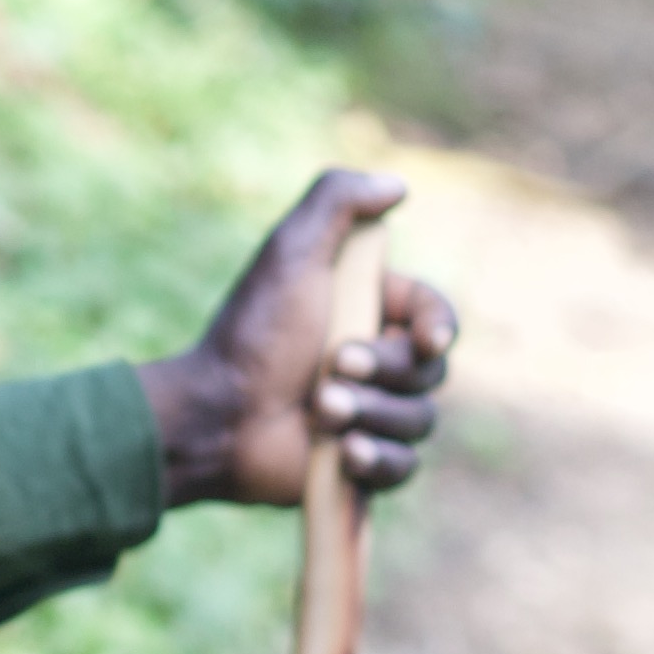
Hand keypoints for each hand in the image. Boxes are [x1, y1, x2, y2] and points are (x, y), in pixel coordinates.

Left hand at [141, 166, 462, 511]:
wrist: (214, 415)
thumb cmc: (251, 333)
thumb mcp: (290, 253)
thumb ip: (338, 201)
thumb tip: (397, 186)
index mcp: (369, 311)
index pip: (436, 316)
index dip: (439, 327)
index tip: (426, 339)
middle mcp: (377, 361)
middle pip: (432, 371)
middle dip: (386, 370)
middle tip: (333, 366)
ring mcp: (372, 414)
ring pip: (421, 420)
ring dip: (372, 413)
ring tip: (321, 410)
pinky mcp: (362, 463)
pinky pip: (404, 467)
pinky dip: (377, 460)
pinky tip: (343, 453)